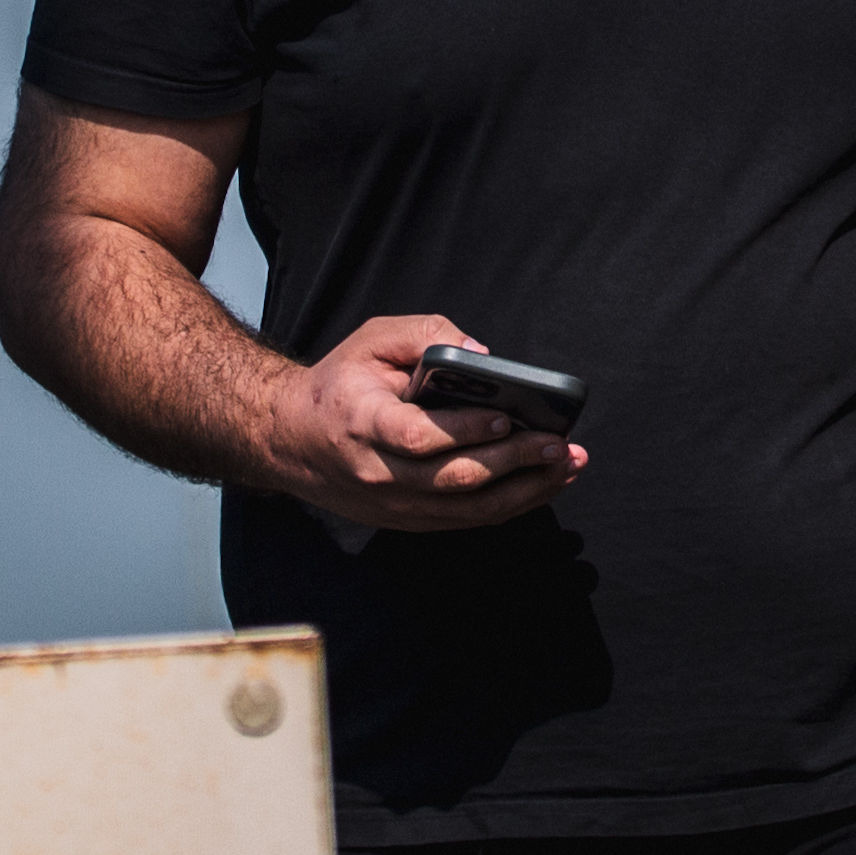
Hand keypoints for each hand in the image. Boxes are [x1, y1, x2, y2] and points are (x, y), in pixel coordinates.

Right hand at [258, 315, 584, 531]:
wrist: (290, 440)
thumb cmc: (339, 385)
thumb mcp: (371, 340)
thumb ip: (424, 333)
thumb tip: (482, 354)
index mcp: (362, 423)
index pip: (418, 436)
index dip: (466, 429)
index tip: (507, 414)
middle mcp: (377, 474)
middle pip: (454, 479)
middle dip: (515, 462)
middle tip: (559, 444)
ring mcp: (393, 506)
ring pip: (468, 510)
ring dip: (525, 491)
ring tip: (565, 467)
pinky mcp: (408, 521)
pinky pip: (466, 520)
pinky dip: (509, 504)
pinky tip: (542, 485)